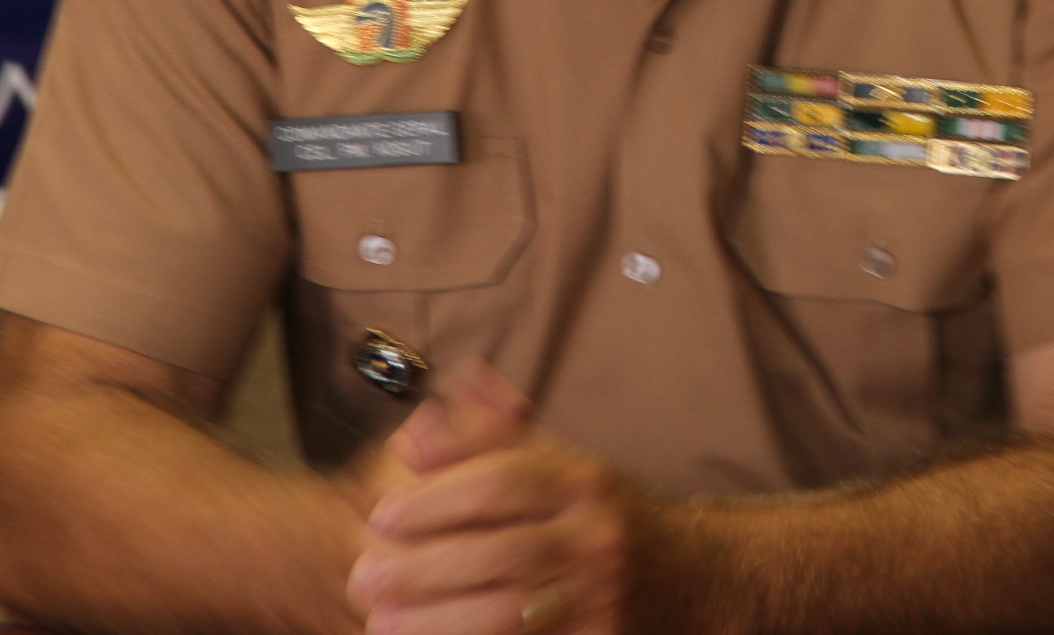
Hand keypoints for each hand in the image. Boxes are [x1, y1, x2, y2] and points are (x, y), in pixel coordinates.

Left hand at [348, 363, 643, 634]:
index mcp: (583, 481)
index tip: (381, 515)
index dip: (436, 499)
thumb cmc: (599, 514)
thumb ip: (484, 441)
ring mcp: (602, 598)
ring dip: (437, 620)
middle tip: (365, 576)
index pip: (502, 482)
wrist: (688, 576)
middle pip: (499, 553)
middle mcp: (597, 537)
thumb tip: (413, 436)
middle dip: (422, 568)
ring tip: (382, 622)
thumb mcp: (557, 462)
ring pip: (510, 613)